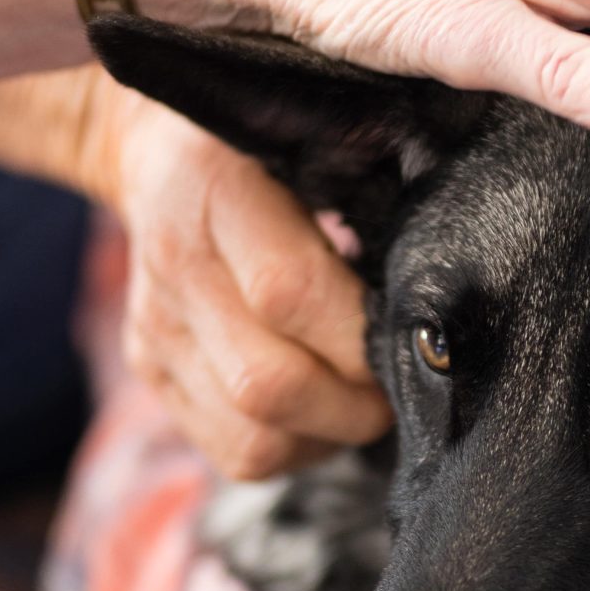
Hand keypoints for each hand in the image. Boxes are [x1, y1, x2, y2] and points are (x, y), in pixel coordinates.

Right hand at [78, 78, 386, 478]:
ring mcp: (155, 328)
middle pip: (265, 385)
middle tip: (397, 390)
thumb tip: (438, 288)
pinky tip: (320, 412)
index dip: (361, 339)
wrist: (162, 154)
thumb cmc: (272, 146)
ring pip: (251, 438)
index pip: (288, 292)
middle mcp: (173, 265)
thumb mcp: (315, 136)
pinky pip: (234, 453)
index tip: (410, 343)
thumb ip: (369, 190)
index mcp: (214, 188)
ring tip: (362, 401)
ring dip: (328, 436)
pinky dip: (296, 449)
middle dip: (354, 406)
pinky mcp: (151, 371)